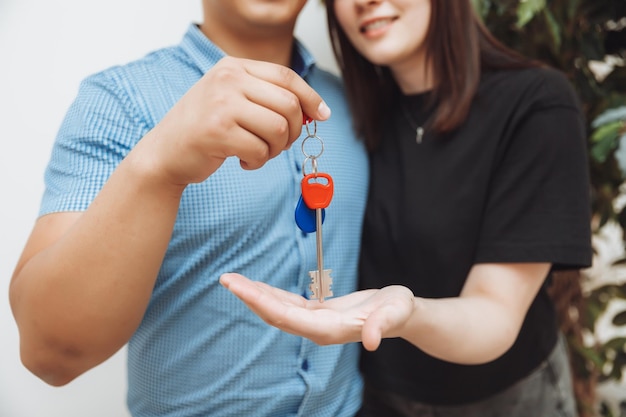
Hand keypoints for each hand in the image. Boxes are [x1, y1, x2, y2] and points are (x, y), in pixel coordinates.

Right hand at [143, 56, 330, 185]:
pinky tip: (243, 161)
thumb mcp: (232, 100)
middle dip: (294, 131)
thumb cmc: (203, 130)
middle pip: (289, 104)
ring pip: (279, 128)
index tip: (322, 115)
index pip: (286, 76)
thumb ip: (268, 99)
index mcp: (233, 67)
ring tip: (259, 153)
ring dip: (276, 149)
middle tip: (280, 144)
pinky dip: (258, 162)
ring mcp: (221, 104)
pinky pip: (260, 150)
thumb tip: (317, 111)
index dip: (310, 97)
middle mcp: (227, 79)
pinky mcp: (217, 132)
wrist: (164, 153)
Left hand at [220, 273, 414, 350]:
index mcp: (329, 330)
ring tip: (232, 280)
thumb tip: (371, 342)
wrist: (402, 314)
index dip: (262, 302)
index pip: (287, 317)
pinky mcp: (317, 313)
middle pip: (275, 314)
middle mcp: (317, 329)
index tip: (241, 288)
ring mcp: (315, 322)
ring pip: (278, 310)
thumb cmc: (399, 310)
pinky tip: (256, 286)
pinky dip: (270, 293)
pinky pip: (287, 304)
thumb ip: (381, 325)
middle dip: (250, 297)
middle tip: (226, 279)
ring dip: (255, 295)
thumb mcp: (396, 312)